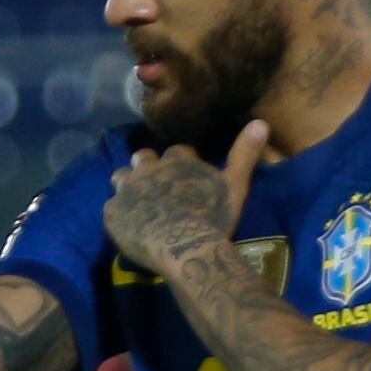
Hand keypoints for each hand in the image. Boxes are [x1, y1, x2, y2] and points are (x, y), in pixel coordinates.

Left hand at [104, 121, 268, 276]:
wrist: (185, 247)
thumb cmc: (213, 217)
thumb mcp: (235, 185)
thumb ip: (244, 154)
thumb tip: (261, 122)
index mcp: (177, 160)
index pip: (177, 151)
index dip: (181, 162)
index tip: (186, 176)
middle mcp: (148, 168)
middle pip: (142, 158)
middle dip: (148, 167)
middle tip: (157, 187)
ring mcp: (127, 190)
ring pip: (120, 177)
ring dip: (128, 185)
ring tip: (138, 203)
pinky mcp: (112, 214)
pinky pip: (110, 208)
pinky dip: (118, 214)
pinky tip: (128, 226)